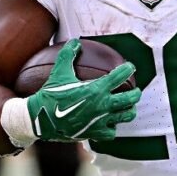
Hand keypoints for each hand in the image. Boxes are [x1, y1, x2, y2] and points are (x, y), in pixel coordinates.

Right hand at [26, 39, 141, 141]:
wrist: (41, 119)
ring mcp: (100, 120)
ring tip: (128, 108)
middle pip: (130, 99)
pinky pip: (111, 132)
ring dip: (129, 111)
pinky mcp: (95, 133)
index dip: (127, 69)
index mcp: (96, 88)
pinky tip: (110, 124)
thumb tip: (75, 42)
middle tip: (136, 91)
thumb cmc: (50, 94)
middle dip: (136, 94)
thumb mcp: (59, 72)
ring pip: (125, 116)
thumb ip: (68, 55)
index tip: (129, 67)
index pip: (120, 76)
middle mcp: (102, 105)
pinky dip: (113, 127)